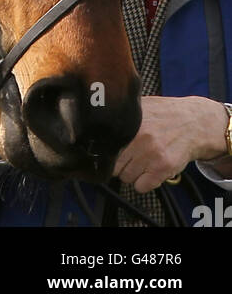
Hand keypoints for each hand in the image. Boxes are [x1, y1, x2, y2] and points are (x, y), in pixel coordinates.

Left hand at [112, 96, 231, 190]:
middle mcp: (139, 139)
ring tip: (142, 162)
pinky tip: (150, 170)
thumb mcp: (141, 106)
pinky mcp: (163, 168)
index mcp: (130, 123)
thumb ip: (121, 114)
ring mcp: (151, 155)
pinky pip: (141, 187)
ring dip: (132, 173)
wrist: (193, 123)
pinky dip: (143, 183)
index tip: (112, 152)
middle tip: (130, 157)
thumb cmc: (166, 114)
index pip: (106, 148)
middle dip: (120, 163)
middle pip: (114, 165)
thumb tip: (99, 121)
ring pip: (127, 177)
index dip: (108, 151)